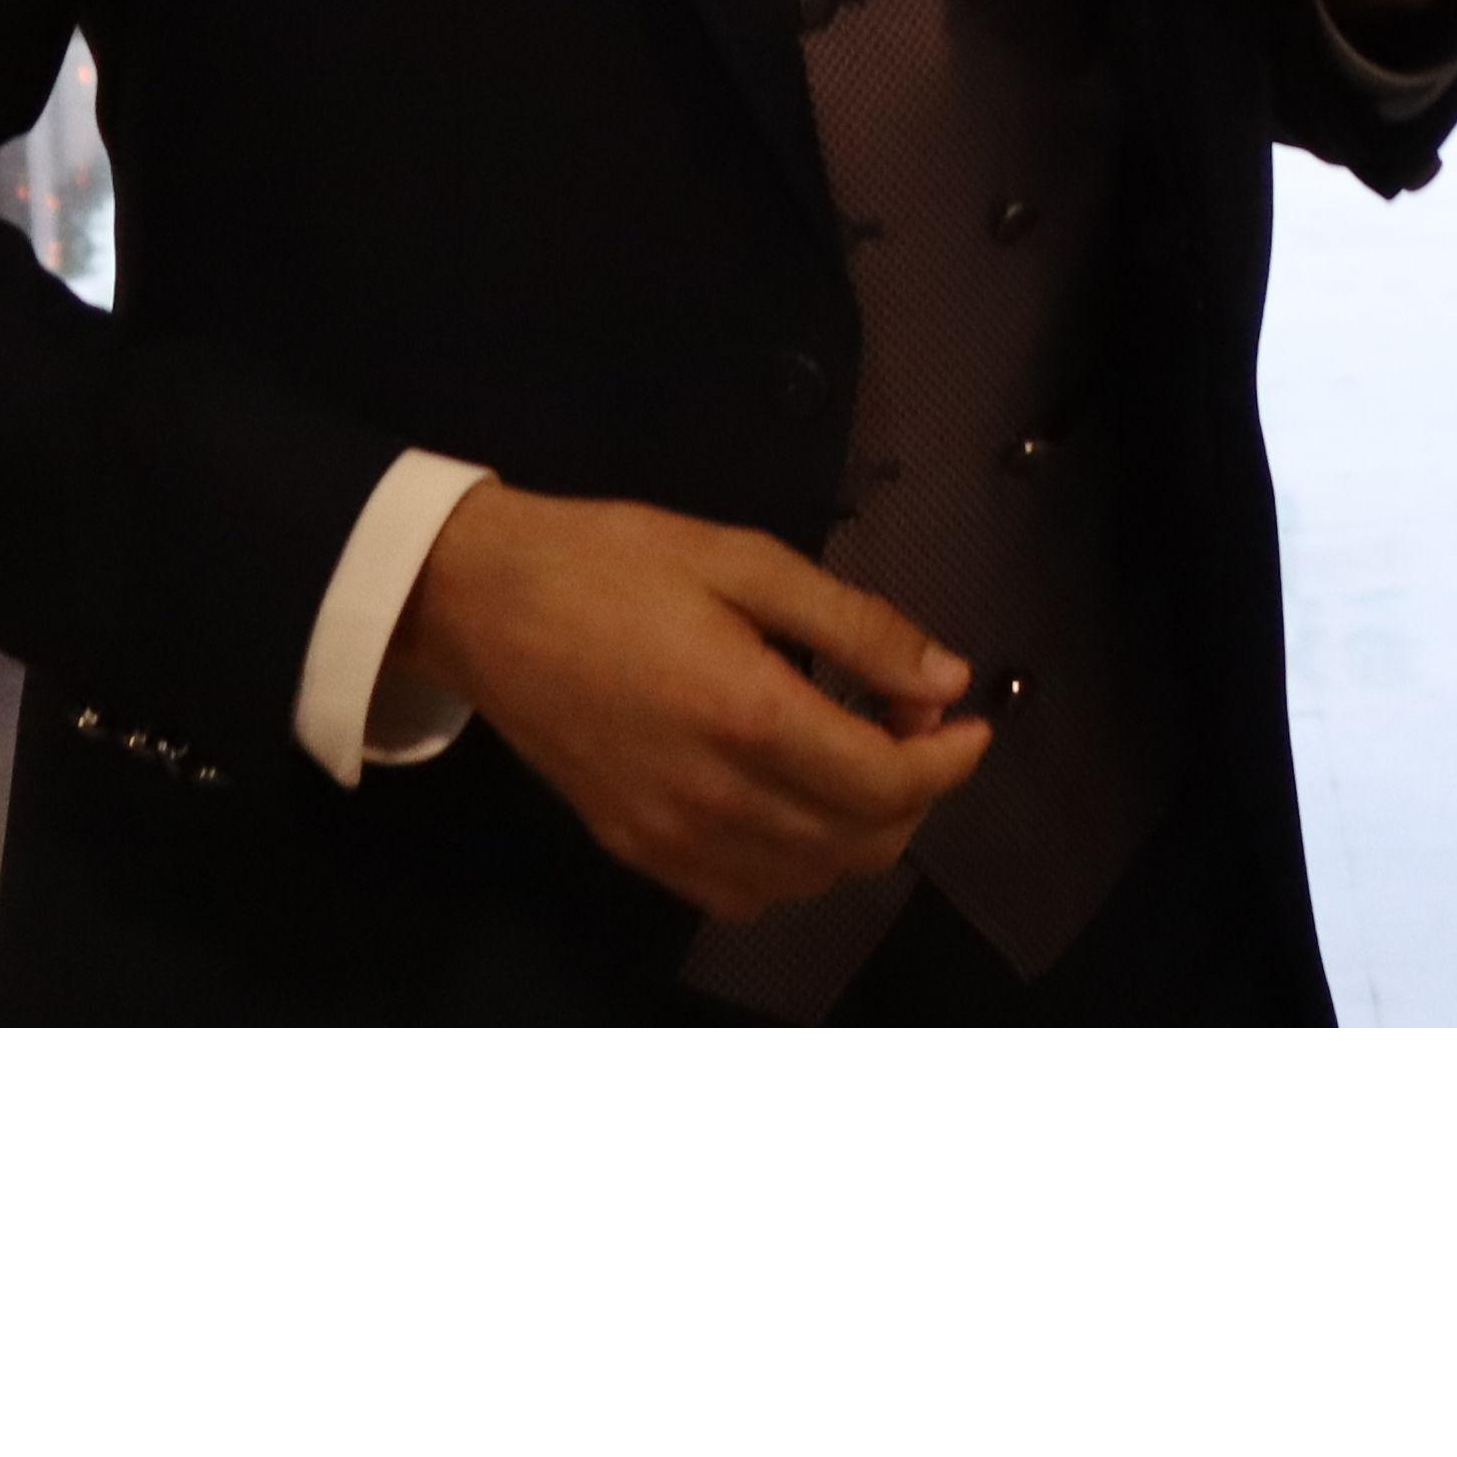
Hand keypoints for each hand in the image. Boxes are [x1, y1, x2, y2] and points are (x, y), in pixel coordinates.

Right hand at [388, 482, 992, 926]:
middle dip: (915, 794)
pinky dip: (794, 867)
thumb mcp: (749, 561)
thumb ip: (857, 627)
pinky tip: (793, 803)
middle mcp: (715, 799)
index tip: (972, 719)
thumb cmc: (618, 564)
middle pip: (860, 845)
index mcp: (751, 717)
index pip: (889, 783)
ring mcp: (669, 838)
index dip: (951, 760)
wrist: (483, 603)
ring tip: (859, 755)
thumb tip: (948, 679)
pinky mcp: (633, 850)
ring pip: (808, 880)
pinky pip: (742, 895)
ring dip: (860, 833)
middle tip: (915, 725)